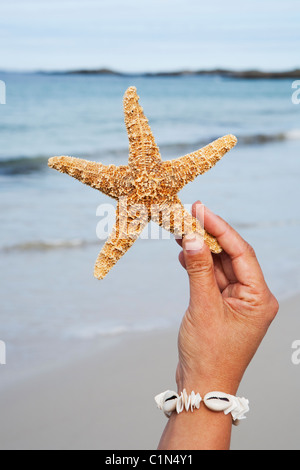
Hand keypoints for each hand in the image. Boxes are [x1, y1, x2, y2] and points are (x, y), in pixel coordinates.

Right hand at [176, 201, 278, 394]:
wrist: (202, 387)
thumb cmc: (209, 354)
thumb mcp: (203, 308)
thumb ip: (198, 270)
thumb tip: (192, 237)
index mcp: (259, 298)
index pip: (242, 253)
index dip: (220, 228)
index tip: (201, 209)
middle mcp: (252, 297)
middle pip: (231, 256)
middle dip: (208, 236)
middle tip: (188, 215)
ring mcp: (237, 302)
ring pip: (219, 266)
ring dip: (200, 250)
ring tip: (181, 231)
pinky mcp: (222, 306)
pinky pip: (211, 279)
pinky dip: (197, 267)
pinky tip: (184, 254)